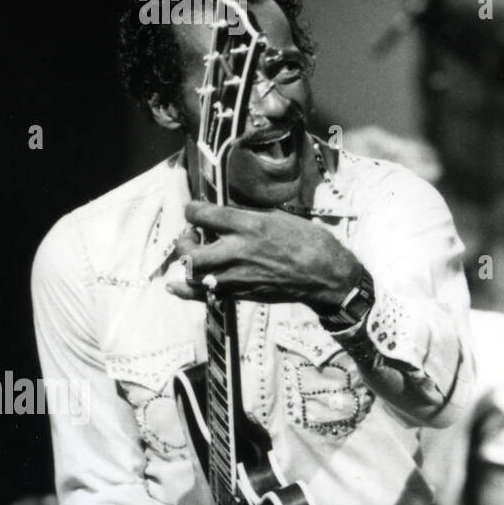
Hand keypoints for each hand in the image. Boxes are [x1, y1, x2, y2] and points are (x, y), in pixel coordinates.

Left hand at [167, 201, 360, 313]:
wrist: (326, 275)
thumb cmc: (310, 242)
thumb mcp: (282, 217)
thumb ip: (250, 216)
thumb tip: (228, 212)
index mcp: (249, 226)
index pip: (202, 214)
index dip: (192, 210)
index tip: (194, 210)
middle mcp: (237, 251)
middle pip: (189, 249)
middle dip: (184, 241)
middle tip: (192, 237)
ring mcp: (237, 275)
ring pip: (192, 273)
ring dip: (187, 263)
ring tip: (194, 257)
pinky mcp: (240, 293)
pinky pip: (203, 294)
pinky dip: (186, 290)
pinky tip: (176, 285)